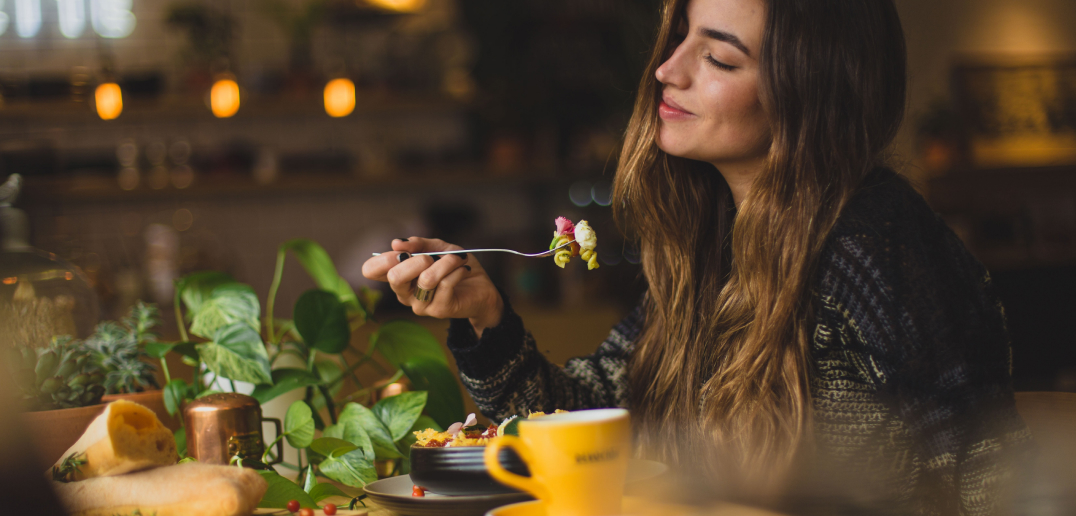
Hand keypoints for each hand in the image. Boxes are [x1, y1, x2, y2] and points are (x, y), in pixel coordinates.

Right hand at [361, 237, 503, 333]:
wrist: (481, 288)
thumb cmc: (455, 267)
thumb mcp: (438, 248)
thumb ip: (419, 244)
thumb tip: (397, 243)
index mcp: (398, 276)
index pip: (371, 270)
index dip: (382, 258)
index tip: (402, 251)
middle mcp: (404, 293)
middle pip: (394, 277)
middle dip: (416, 260)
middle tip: (432, 256)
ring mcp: (420, 305)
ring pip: (426, 279)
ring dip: (446, 262)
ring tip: (458, 258)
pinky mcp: (439, 310)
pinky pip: (445, 284)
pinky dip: (457, 270)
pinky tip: (464, 269)